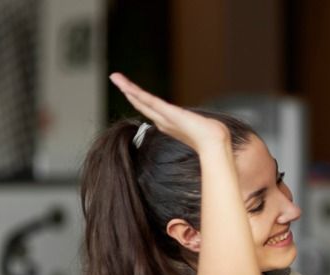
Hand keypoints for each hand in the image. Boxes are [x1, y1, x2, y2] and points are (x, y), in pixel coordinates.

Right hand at [109, 72, 229, 152]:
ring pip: (141, 101)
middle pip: (141, 104)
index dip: (139, 101)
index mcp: (170, 124)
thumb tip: (213, 126)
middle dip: (128, 92)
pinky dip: (136, 93)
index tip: (130, 92)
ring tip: (114, 77)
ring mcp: (164, 118)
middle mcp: (164, 122)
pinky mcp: (168, 113)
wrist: (215, 142)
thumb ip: (202, 126)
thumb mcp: (204, 128)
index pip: (151, 110)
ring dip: (127, 88)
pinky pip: (148, 101)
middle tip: (116, 80)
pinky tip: (127, 86)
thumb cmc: (214, 137)